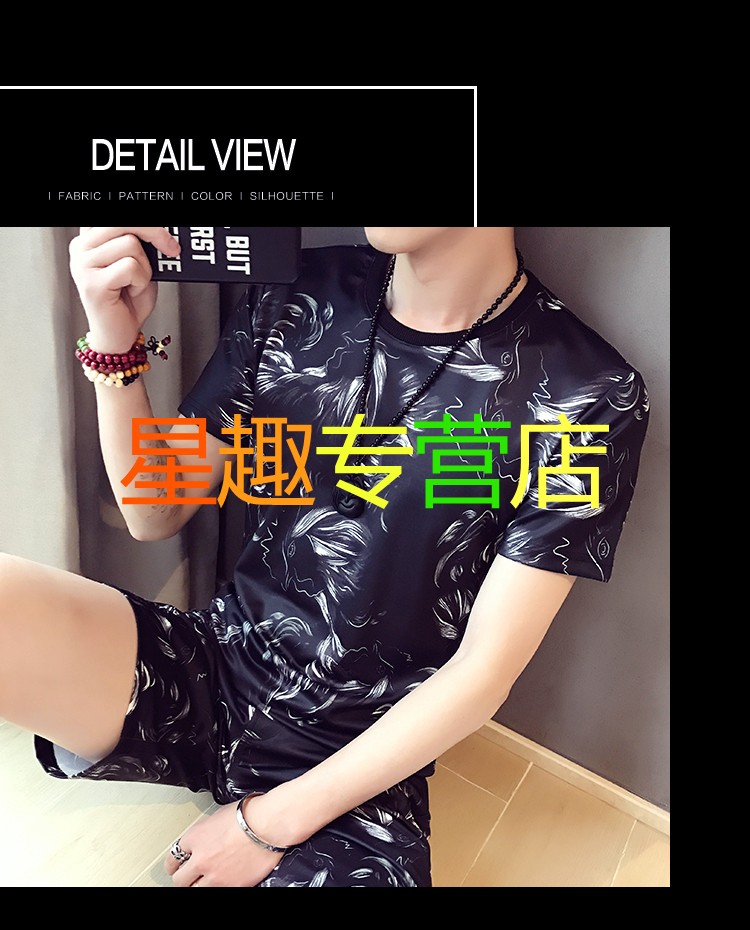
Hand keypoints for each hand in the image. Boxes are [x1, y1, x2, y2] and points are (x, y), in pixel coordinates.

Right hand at [69, 226, 180, 353]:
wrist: (119, 334)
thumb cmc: (128, 300)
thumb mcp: (139, 264)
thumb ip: (141, 243)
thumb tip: (160, 230)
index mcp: (89, 239)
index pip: (115, 216)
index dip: (142, 221)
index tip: (162, 230)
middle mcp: (81, 248)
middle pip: (122, 221)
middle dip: (154, 232)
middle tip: (171, 248)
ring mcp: (82, 265)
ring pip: (130, 244)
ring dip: (145, 267)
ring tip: (135, 282)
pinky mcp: (92, 284)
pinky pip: (130, 267)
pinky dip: (141, 281)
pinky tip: (131, 292)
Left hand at [164, 801, 284, 887]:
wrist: (268, 824)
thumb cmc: (249, 814)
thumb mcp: (217, 816)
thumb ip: (204, 833)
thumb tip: (202, 841)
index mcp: (194, 838)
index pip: (172, 858)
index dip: (173, 864)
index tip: (175, 866)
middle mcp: (201, 860)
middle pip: (179, 879)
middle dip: (183, 877)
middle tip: (188, 876)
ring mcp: (216, 876)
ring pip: (195, 890)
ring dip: (199, 884)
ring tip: (205, 879)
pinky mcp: (232, 886)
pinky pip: (218, 891)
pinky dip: (219, 886)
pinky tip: (223, 879)